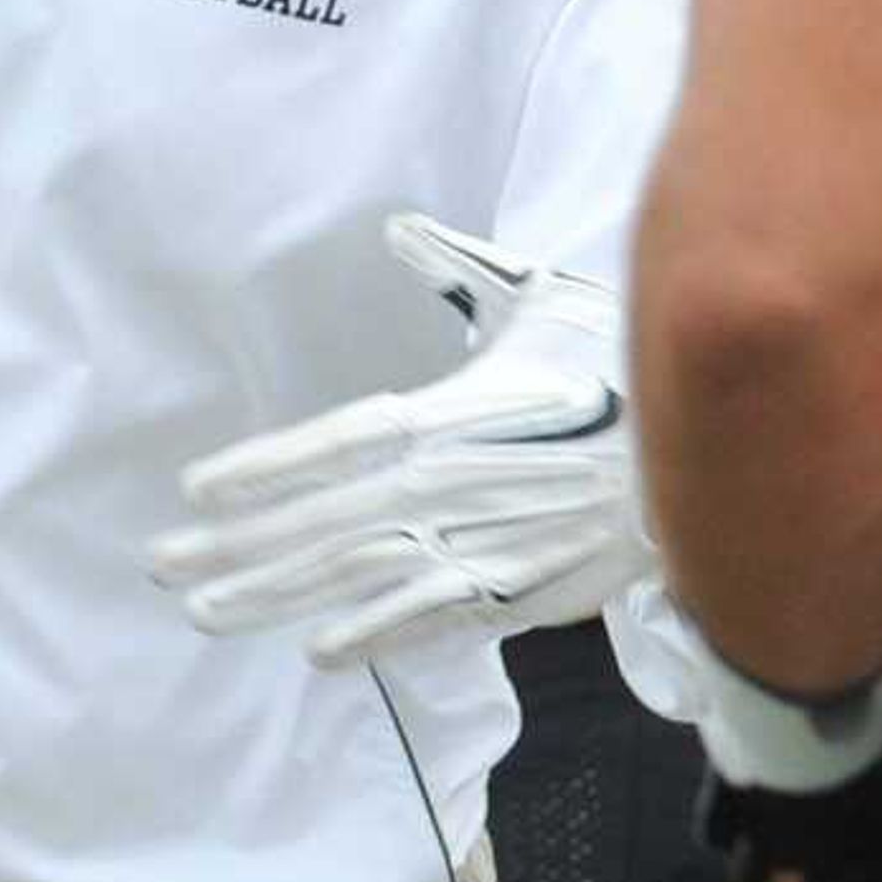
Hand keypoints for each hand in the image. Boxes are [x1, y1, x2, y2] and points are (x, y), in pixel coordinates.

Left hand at [144, 213, 653, 664]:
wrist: (716, 442)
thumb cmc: (619, 364)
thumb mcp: (543, 299)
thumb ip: (463, 273)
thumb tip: (401, 232)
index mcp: (454, 414)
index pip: (336, 446)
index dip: (263, 469)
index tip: (195, 489)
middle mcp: (456, 485)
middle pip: (326, 522)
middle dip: (238, 544)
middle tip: (165, 564)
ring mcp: (486, 543)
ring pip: (362, 576)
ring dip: (282, 596)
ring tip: (210, 611)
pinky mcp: (523, 588)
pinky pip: (433, 616)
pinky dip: (377, 633)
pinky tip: (322, 649)